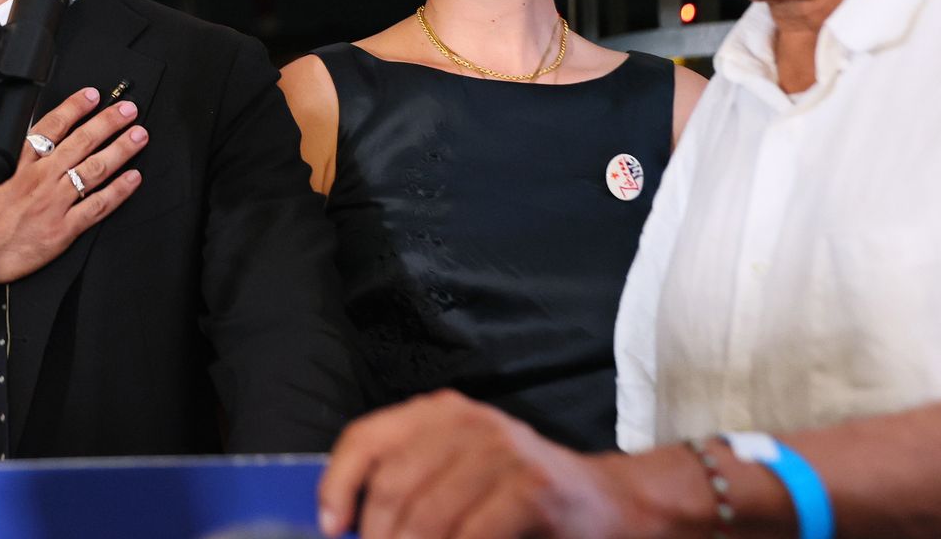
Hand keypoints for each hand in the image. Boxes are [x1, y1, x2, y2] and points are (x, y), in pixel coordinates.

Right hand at [0, 87, 146, 308]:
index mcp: (16, 162)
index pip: (52, 125)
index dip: (76, 107)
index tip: (92, 95)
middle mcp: (39, 179)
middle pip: (82, 142)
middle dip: (108, 122)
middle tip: (127, 110)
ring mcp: (54, 205)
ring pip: (95, 170)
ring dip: (120, 150)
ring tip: (138, 136)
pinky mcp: (62, 231)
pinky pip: (97, 207)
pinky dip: (118, 192)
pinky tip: (133, 179)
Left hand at [318, 391, 655, 538]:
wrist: (609, 503)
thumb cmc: (519, 496)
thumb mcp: (458, 474)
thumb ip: (410, 487)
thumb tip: (347, 523)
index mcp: (438, 413)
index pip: (366, 438)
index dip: (338, 485)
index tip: (331, 528)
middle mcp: (469, 422)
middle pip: (394, 485)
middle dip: (378, 537)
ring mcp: (504, 451)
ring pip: (429, 516)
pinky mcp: (534, 487)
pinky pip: (473, 533)